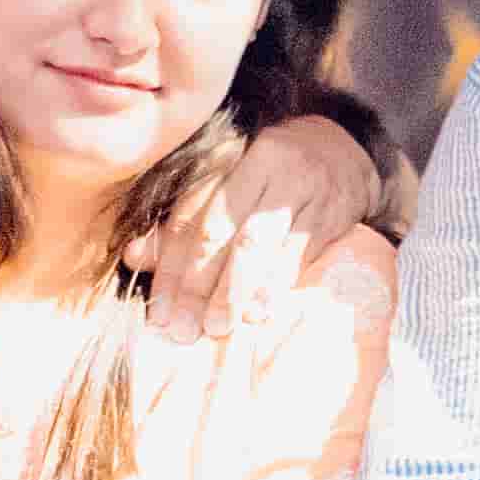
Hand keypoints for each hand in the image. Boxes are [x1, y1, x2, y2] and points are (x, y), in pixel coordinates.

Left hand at [145, 112, 391, 342]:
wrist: (346, 151)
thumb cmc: (271, 170)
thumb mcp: (228, 180)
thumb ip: (184, 219)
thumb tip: (133, 258)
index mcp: (232, 156)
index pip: (193, 215)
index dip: (171, 263)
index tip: (159, 309)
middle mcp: (268, 170)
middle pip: (223, 232)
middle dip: (198, 285)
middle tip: (182, 328)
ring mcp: (303, 192)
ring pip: (258, 246)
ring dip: (233, 292)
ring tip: (216, 327)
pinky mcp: (330, 217)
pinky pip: (296, 257)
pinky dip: (273, 287)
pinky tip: (257, 313)